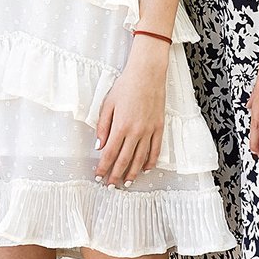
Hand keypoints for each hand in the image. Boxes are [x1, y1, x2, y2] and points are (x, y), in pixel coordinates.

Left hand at [94, 37, 168, 186]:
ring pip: (140, 159)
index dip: (104, 167)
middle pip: (124, 160)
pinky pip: (155, 150)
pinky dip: (150, 162)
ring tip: (127, 182)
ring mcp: (149, 131)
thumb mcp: (108, 103)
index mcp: (120, 126)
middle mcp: (135, 132)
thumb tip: (99, 146)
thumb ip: (103, 126)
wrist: (147, 73)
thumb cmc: (125, 86)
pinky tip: (145, 169)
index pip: (110, 153)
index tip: (99, 177)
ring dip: (132, 172)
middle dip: (116, 175)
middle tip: (111, 185)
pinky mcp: (159, 127)